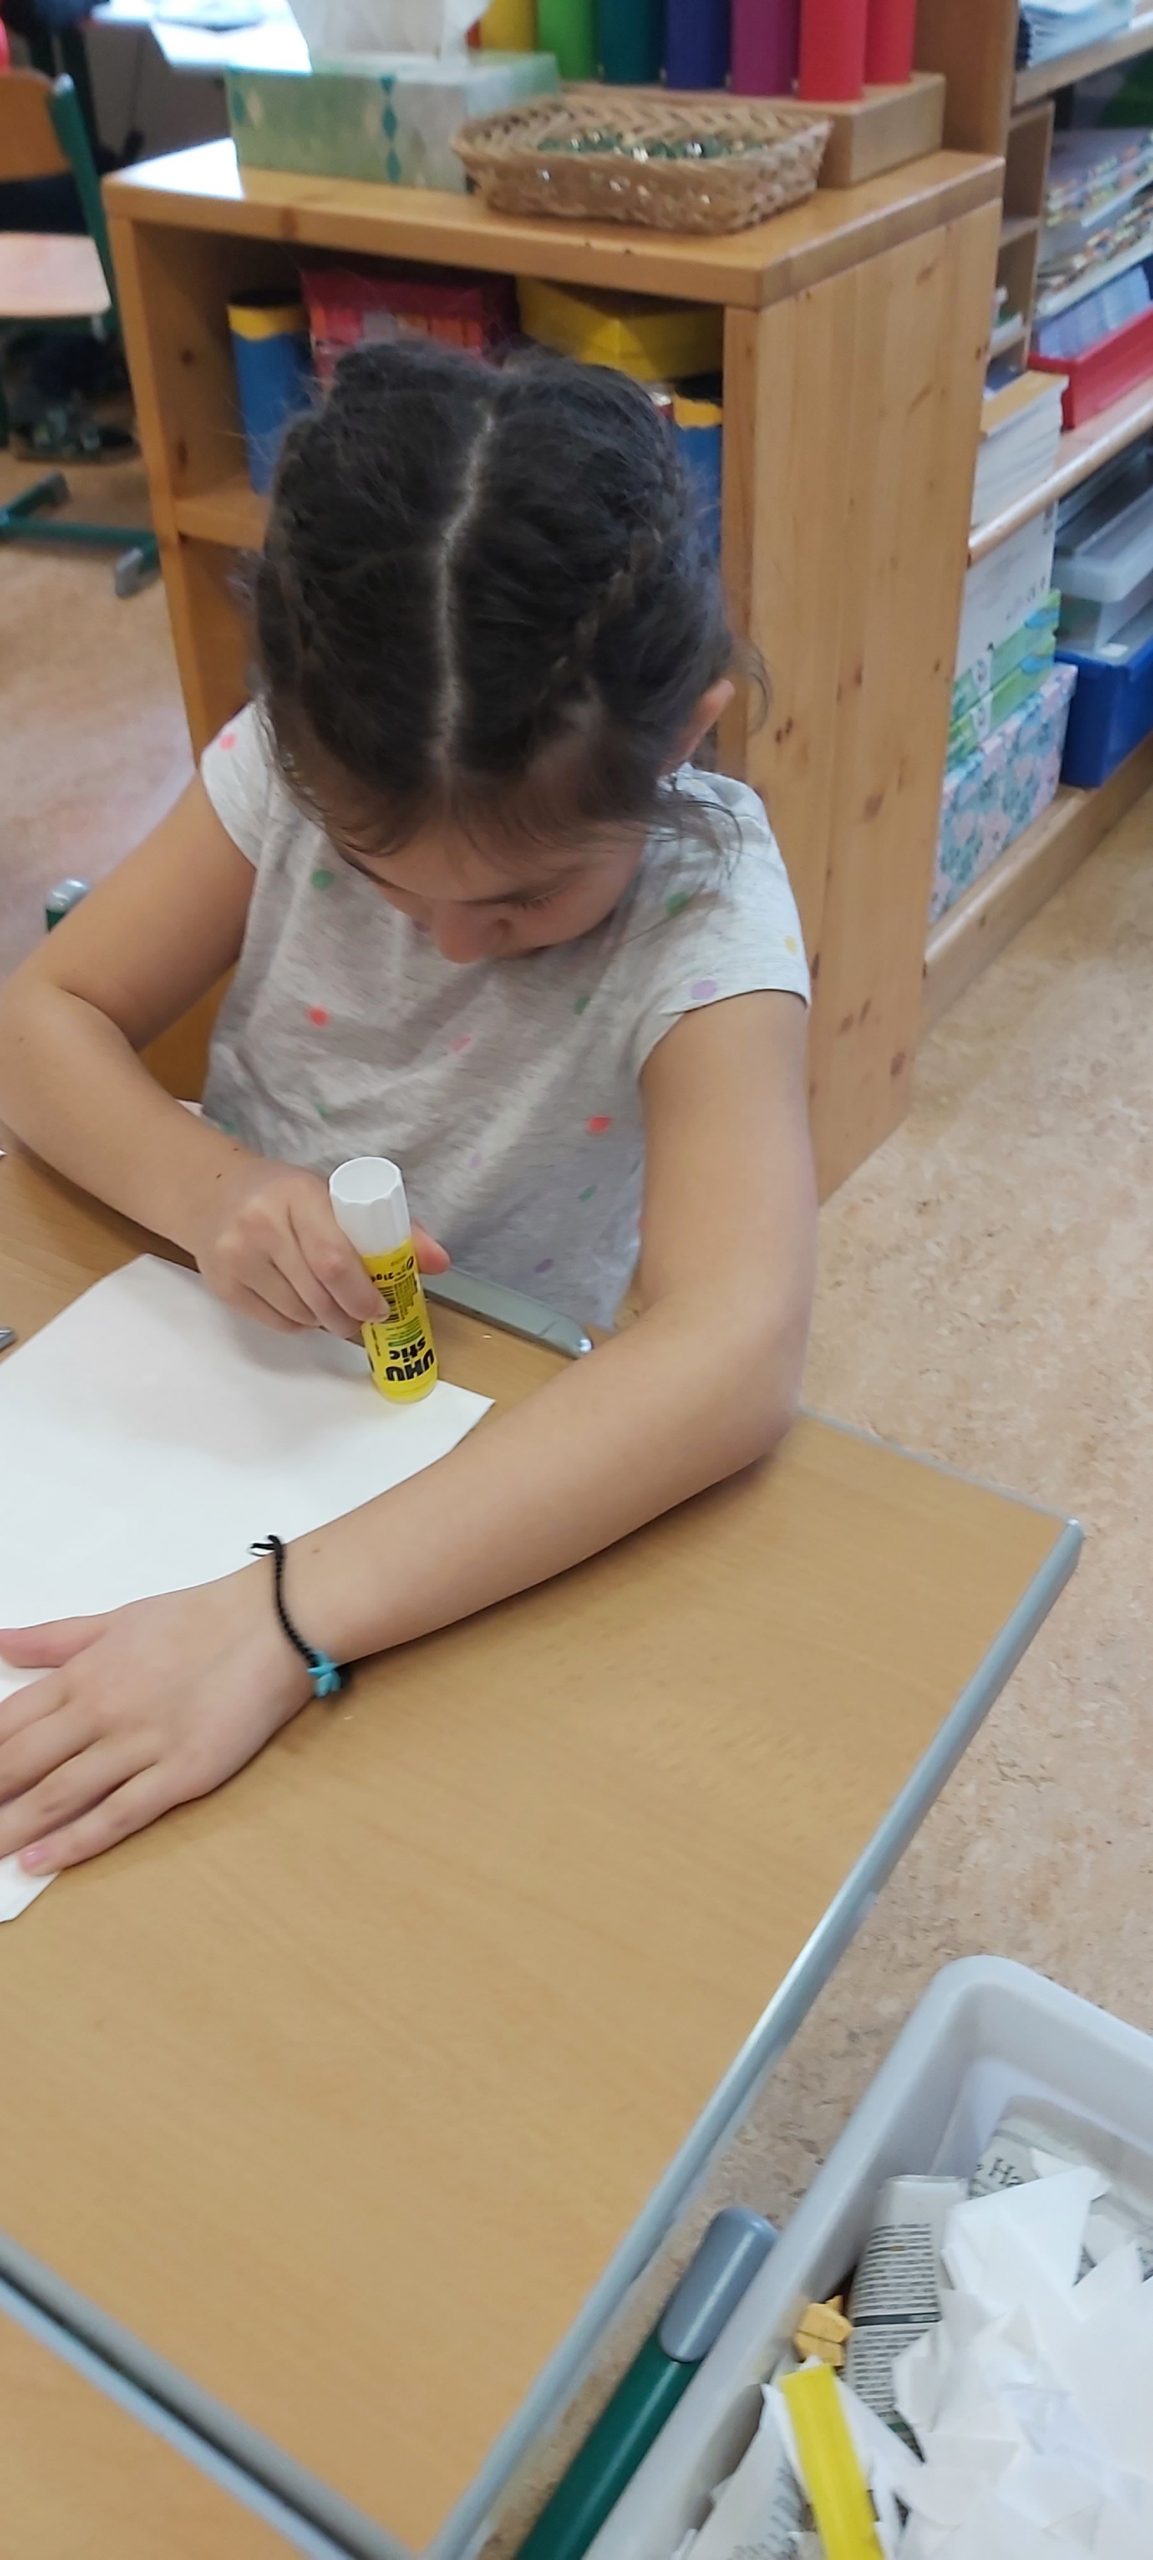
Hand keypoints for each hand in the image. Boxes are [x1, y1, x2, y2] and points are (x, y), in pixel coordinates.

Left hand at [0, 1572, 312, 1873]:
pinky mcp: (180, 1774)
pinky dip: (74, 1841)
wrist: (273, 1623)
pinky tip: (39, 1861)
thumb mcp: (115, 1619)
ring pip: (57, 1796)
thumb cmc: (199, 1618)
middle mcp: (100, 1711)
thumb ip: (54, 1639)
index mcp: (82, 1673)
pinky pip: (117, 1815)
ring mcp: (139, 1745)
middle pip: (19, 1764)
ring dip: (11, 1828)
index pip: (6, 1724)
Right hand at [184, 1157, 448, 1338]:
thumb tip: (441, 1263)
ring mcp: (236, 1257)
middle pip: (320, 1294)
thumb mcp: (334, 1197)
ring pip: (300, 1314)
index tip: (383, 1308)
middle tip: (367, 1320)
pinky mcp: (222, 1285)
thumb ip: (392, 1226)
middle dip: (352, 1317)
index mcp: (298, 1195)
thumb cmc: (287, 1196)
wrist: (213, 1193)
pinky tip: (305, 1306)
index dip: (364, 1294)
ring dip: (327, 1322)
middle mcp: (261, 1225)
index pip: (335, 1259)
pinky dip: (301, 1323)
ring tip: (336, 1310)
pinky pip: (277, 1323)